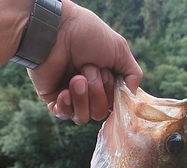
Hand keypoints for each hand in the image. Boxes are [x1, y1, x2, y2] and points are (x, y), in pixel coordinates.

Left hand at [28, 0, 141, 124]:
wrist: (55, 30)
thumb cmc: (87, 35)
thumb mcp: (120, 50)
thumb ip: (133, 75)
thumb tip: (131, 97)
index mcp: (104, 82)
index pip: (113, 105)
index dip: (111, 94)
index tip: (106, 73)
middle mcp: (88, 92)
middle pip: (99, 114)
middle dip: (96, 94)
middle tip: (88, 69)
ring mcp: (71, 97)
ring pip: (82, 118)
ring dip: (82, 98)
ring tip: (76, 78)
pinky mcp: (53, 99)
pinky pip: (63, 115)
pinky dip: (66, 105)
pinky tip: (64, 92)